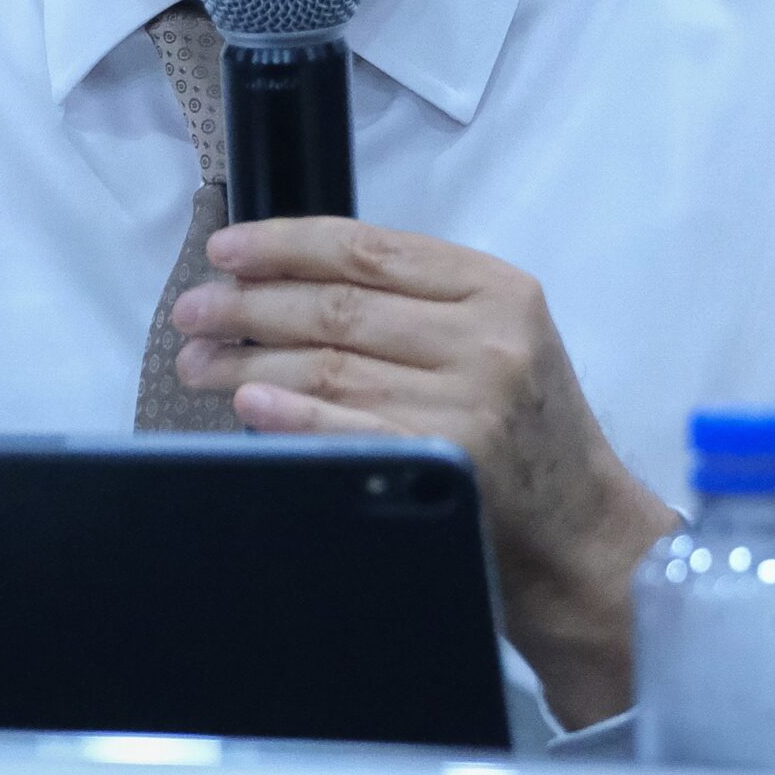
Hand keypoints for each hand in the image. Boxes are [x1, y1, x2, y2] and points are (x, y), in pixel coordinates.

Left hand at [171, 218, 676, 727]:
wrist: (581, 530)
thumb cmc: (522, 425)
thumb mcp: (491, 336)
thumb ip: (410, 301)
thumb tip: (277, 281)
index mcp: (495, 287)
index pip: (366, 248)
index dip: (282, 244)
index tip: (225, 251)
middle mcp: (485, 338)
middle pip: (336, 305)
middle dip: (248, 305)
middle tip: (193, 312)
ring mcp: (470, 403)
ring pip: (330, 365)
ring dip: (249, 363)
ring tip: (200, 363)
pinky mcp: (450, 462)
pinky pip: (348, 429)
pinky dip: (290, 415)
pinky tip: (248, 403)